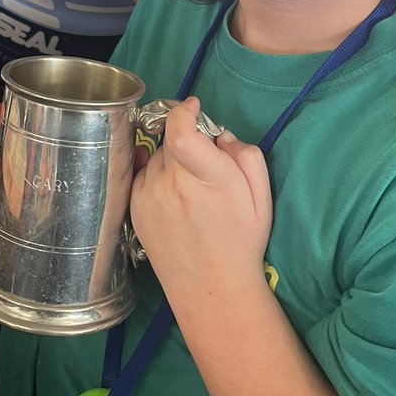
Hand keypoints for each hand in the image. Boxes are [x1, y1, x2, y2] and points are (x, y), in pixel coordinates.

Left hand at [131, 97, 272, 298]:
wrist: (213, 289)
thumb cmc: (241, 240)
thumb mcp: (261, 197)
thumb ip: (246, 155)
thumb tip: (220, 135)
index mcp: (208, 179)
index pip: (180, 130)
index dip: (184, 110)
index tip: (195, 107)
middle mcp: (173, 185)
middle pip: (171, 140)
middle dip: (187, 140)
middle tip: (204, 161)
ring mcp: (149, 197)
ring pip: (157, 157)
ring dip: (172, 160)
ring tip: (190, 188)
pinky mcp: (135, 209)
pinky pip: (143, 175)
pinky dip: (157, 176)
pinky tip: (174, 198)